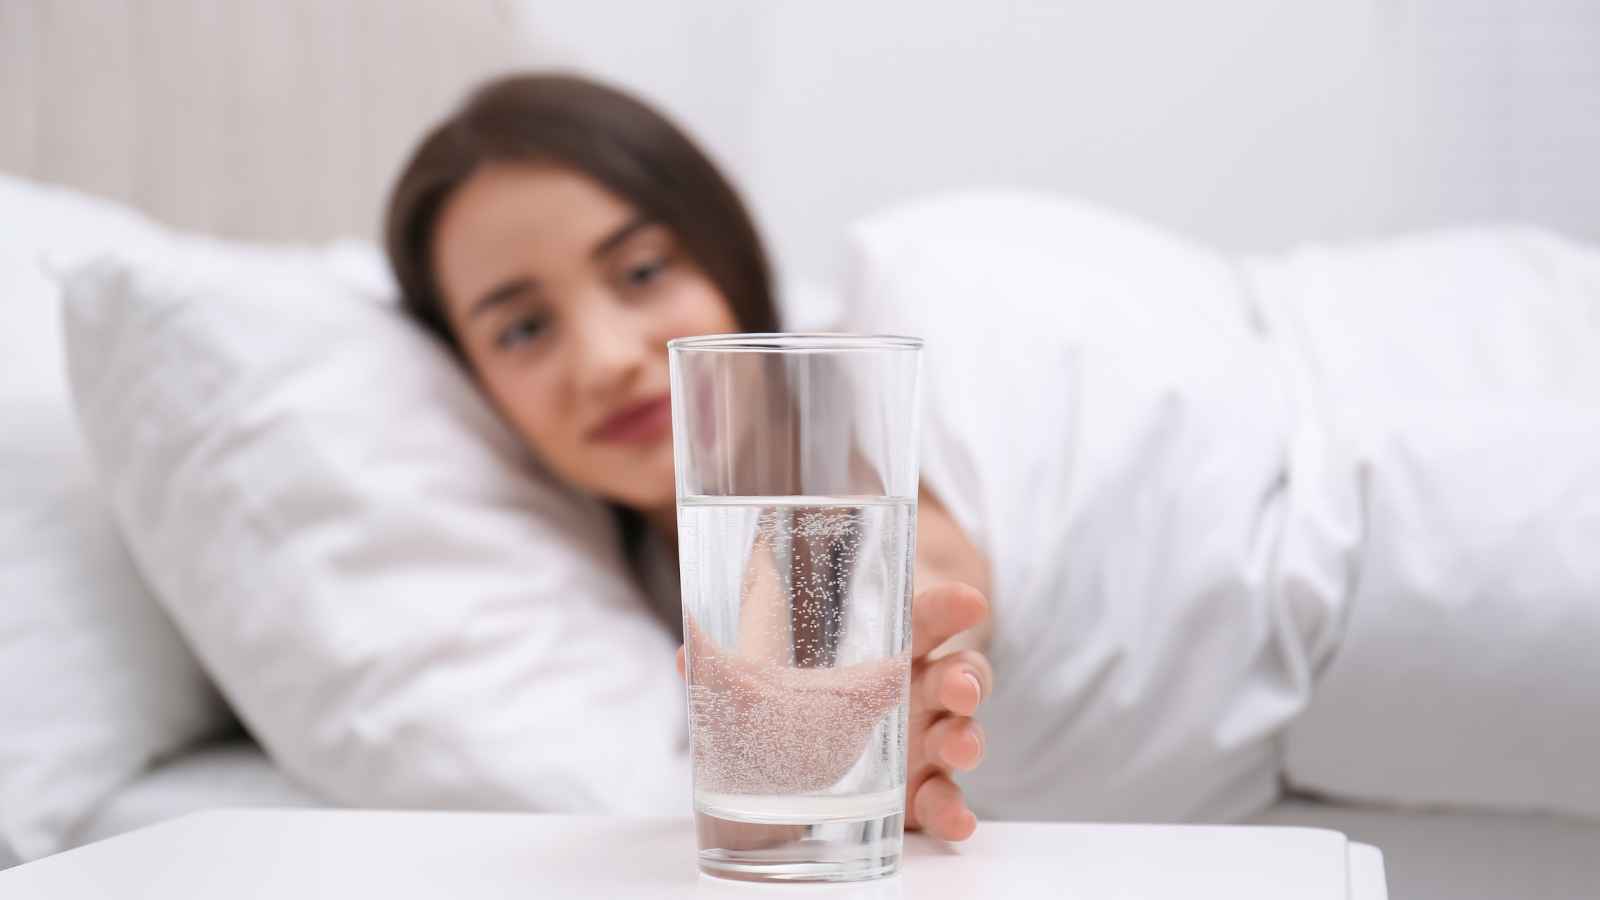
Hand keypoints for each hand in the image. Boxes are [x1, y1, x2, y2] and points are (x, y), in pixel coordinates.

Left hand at [674, 581, 991, 842]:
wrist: (809, 783)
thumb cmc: (805, 711)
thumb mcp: (769, 684)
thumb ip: (734, 670)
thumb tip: (688, 656)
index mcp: (889, 658)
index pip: (924, 624)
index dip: (947, 610)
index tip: (968, 603)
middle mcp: (916, 701)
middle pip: (957, 679)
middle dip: (966, 679)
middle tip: (957, 687)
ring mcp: (925, 751)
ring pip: (961, 739)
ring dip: (967, 741)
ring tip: (959, 748)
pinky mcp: (918, 799)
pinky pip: (946, 806)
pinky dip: (955, 814)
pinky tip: (956, 823)